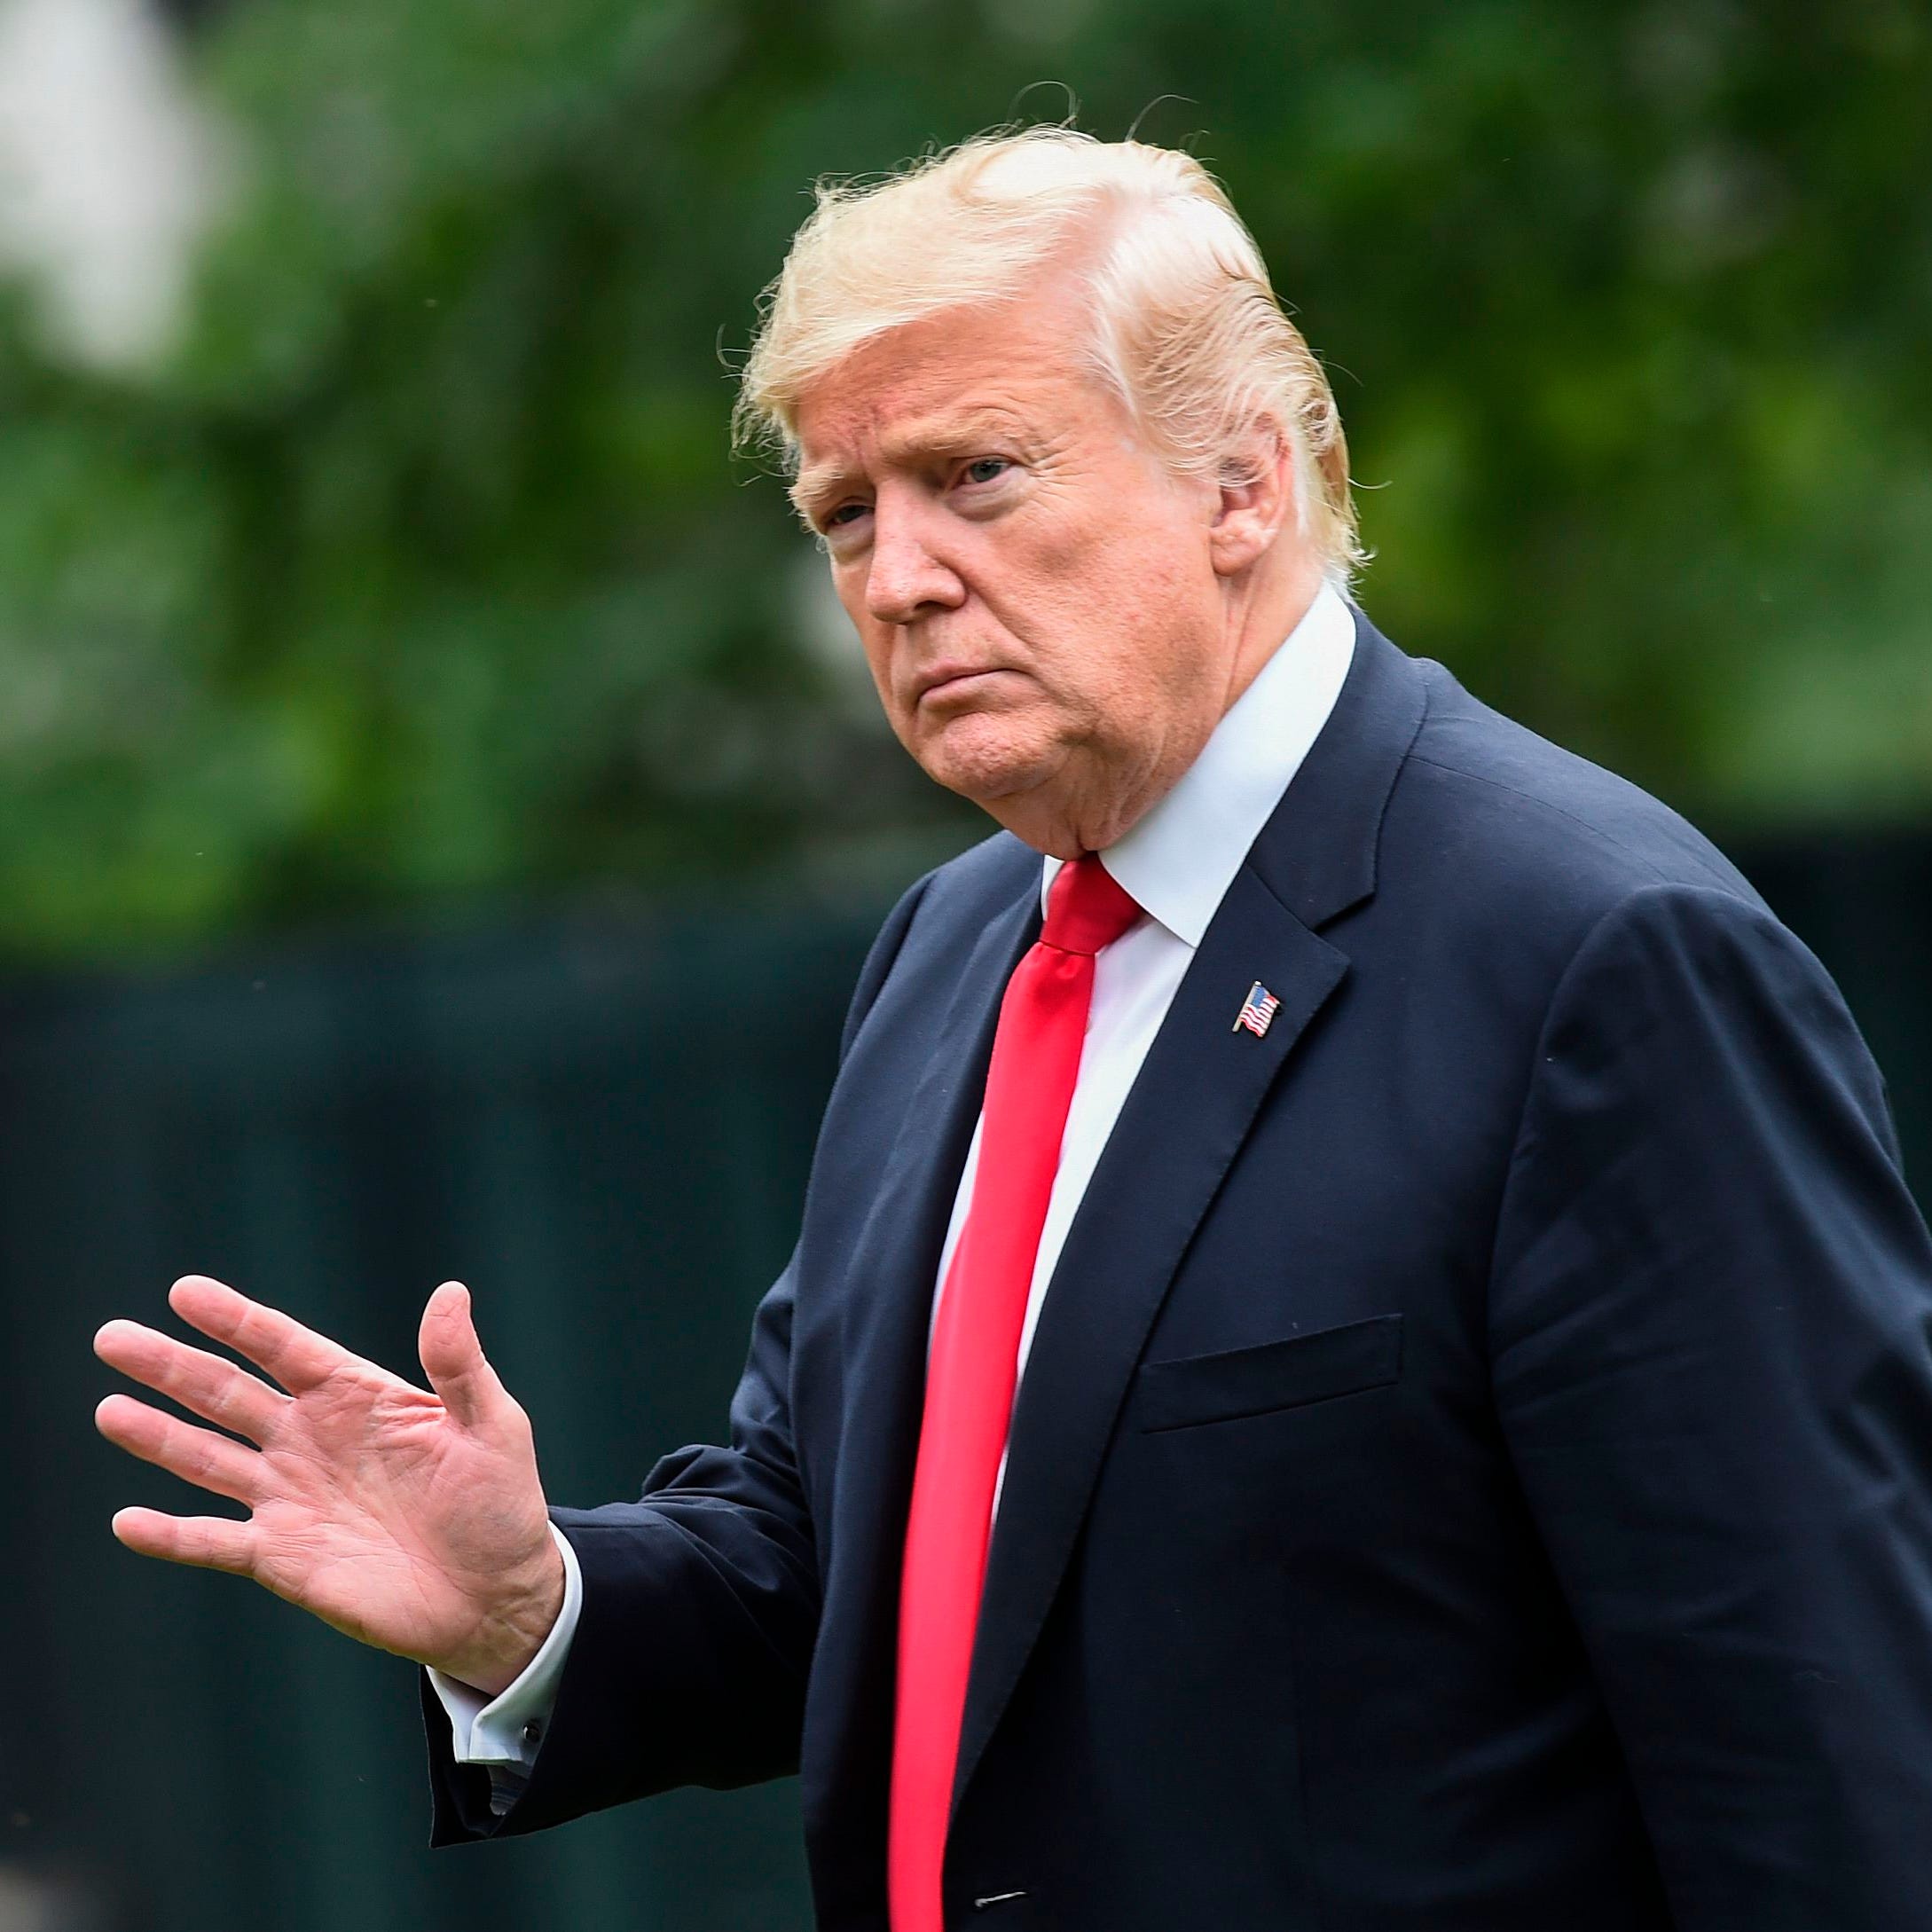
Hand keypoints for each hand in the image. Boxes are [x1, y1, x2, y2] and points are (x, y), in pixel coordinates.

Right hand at [95, 1275, 564, 1695]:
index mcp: (357, 1397)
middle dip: (172, 1366)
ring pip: (208, 1458)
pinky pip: (215, 1542)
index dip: (236, 1320)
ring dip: (158, 1437)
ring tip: (108, 1409)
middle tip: (112, 1338)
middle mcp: (312, 1439)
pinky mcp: (282, 1556)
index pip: (284, 1347)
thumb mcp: (491, 1426)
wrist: (496, 1596)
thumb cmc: (500, 1504)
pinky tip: (127, 1521)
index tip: (185, 1292)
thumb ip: (460, 1365)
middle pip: (228, 1394)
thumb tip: (450, 1291)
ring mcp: (291, 1496)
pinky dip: (172, 1535)